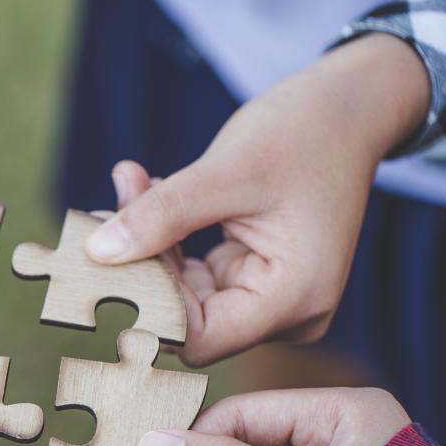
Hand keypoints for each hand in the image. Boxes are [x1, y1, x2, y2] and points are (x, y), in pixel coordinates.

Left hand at [85, 34, 429, 365]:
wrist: (348, 107)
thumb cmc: (303, 132)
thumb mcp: (226, 171)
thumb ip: (161, 216)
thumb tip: (97, 253)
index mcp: (294, 298)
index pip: (199, 338)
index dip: (146, 306)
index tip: (101, 260)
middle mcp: (286, 312)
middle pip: (186, 317)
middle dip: (141, 265)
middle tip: (104, 209)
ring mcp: (268, 297)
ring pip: (182, 293)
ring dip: (148, 243)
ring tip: (130, 183)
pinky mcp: (250, 277)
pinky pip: (191, 273)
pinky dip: (166, 235)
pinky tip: (147, 190)